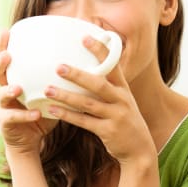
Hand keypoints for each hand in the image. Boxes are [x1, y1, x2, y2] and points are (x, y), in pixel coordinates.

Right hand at [0, 30, 57, 155]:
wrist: (32, 140)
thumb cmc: (44, 112)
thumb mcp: (52, 93)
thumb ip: (61, 79)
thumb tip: (87, 62)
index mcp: (18, 80)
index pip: (10, 60)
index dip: (6, 46)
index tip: (8, 31)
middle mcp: (8, 91)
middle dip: (1, 63)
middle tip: (8, 55)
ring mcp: (6, 107)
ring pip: (2, 95)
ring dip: (9, 90)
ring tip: (18, 88)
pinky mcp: (8, 124)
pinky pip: (14, 118)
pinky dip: (26, 116)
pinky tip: (36, 114)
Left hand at [43, 37, 156, 165]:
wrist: (140, 149)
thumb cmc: (125, 121)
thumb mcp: (123, 101)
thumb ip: (107, 88)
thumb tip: (84, 72)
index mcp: (124, 89)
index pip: (113, 66)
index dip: (100, 51)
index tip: (85, 37)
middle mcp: (122, 100)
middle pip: (99, 84)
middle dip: (78, 75)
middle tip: (59, 66)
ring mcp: (116, 116)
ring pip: (88, 104)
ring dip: (67, 96)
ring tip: (48, 89)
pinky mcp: (108, 131)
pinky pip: (84, 122)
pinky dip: (68, 115)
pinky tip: (53, 110)